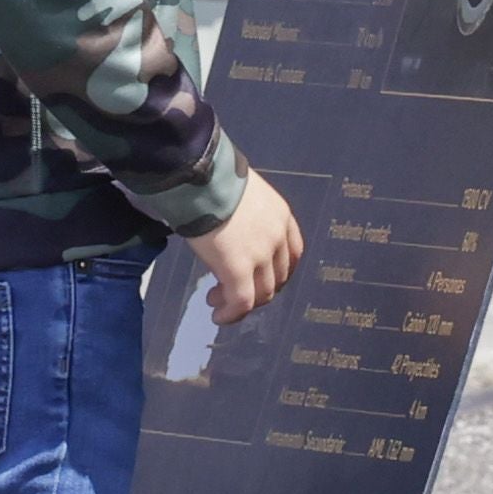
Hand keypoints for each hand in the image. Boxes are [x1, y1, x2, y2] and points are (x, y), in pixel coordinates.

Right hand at [190, 171, 304, 323]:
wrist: (200, 177)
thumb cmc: (211, 179)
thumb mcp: (241, 194)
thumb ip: (245, 215)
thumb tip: (230, 228)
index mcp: (281, 215)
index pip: (292, 254)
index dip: (278, 272)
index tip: (260, 277)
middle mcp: (277, 236)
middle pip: (278, 277)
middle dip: (256, 289)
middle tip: (231, 291)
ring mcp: (261, 254)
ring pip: (261, 294)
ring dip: (240, 303)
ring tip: (217, 300)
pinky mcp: (239, 269)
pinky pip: (241, 302)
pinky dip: (232, 315)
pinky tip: (219, 316)